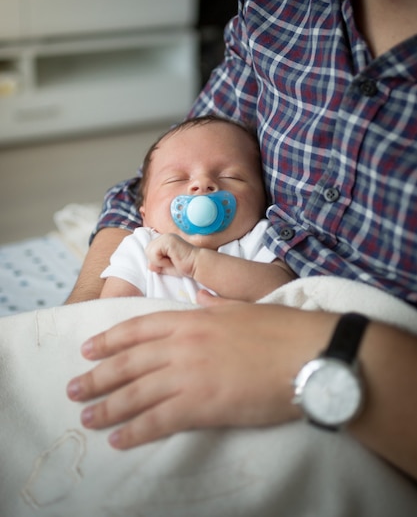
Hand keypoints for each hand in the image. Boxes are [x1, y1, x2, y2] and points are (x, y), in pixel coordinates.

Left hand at [67, 304, 336, 449]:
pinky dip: (136, 431)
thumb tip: (201, 300)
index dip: (109, 339)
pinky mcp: (203, 405)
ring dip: (108, 406)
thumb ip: (214, 307)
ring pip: (136, 392)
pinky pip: (159, 421)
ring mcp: (190, 375)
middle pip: (129, 361)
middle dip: (98, 375)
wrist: (308, 353)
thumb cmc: (281, 329)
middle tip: (74, 387)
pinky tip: (119, 440)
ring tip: (86, 416)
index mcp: (192, 318)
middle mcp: (183, 345)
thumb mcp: (241, 307)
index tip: (88, 349)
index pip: (138, 327)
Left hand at [146, 233, 196, 277]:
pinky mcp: (168, 240)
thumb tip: (149, 265)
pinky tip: (172, 259)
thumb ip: (157, 266)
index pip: (149, 251)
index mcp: (164, 241)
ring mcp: (166, 237)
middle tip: (170, 262)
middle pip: (147, 250)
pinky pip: (154, 253)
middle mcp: (164, 236)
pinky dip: (161, 261)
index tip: (170, 262)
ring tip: (172, 260)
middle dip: (156, 260)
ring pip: (149, 251)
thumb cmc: (185, 265)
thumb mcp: (167, 267)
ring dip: (159, 261)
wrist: (197, 265)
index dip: (157, 260)